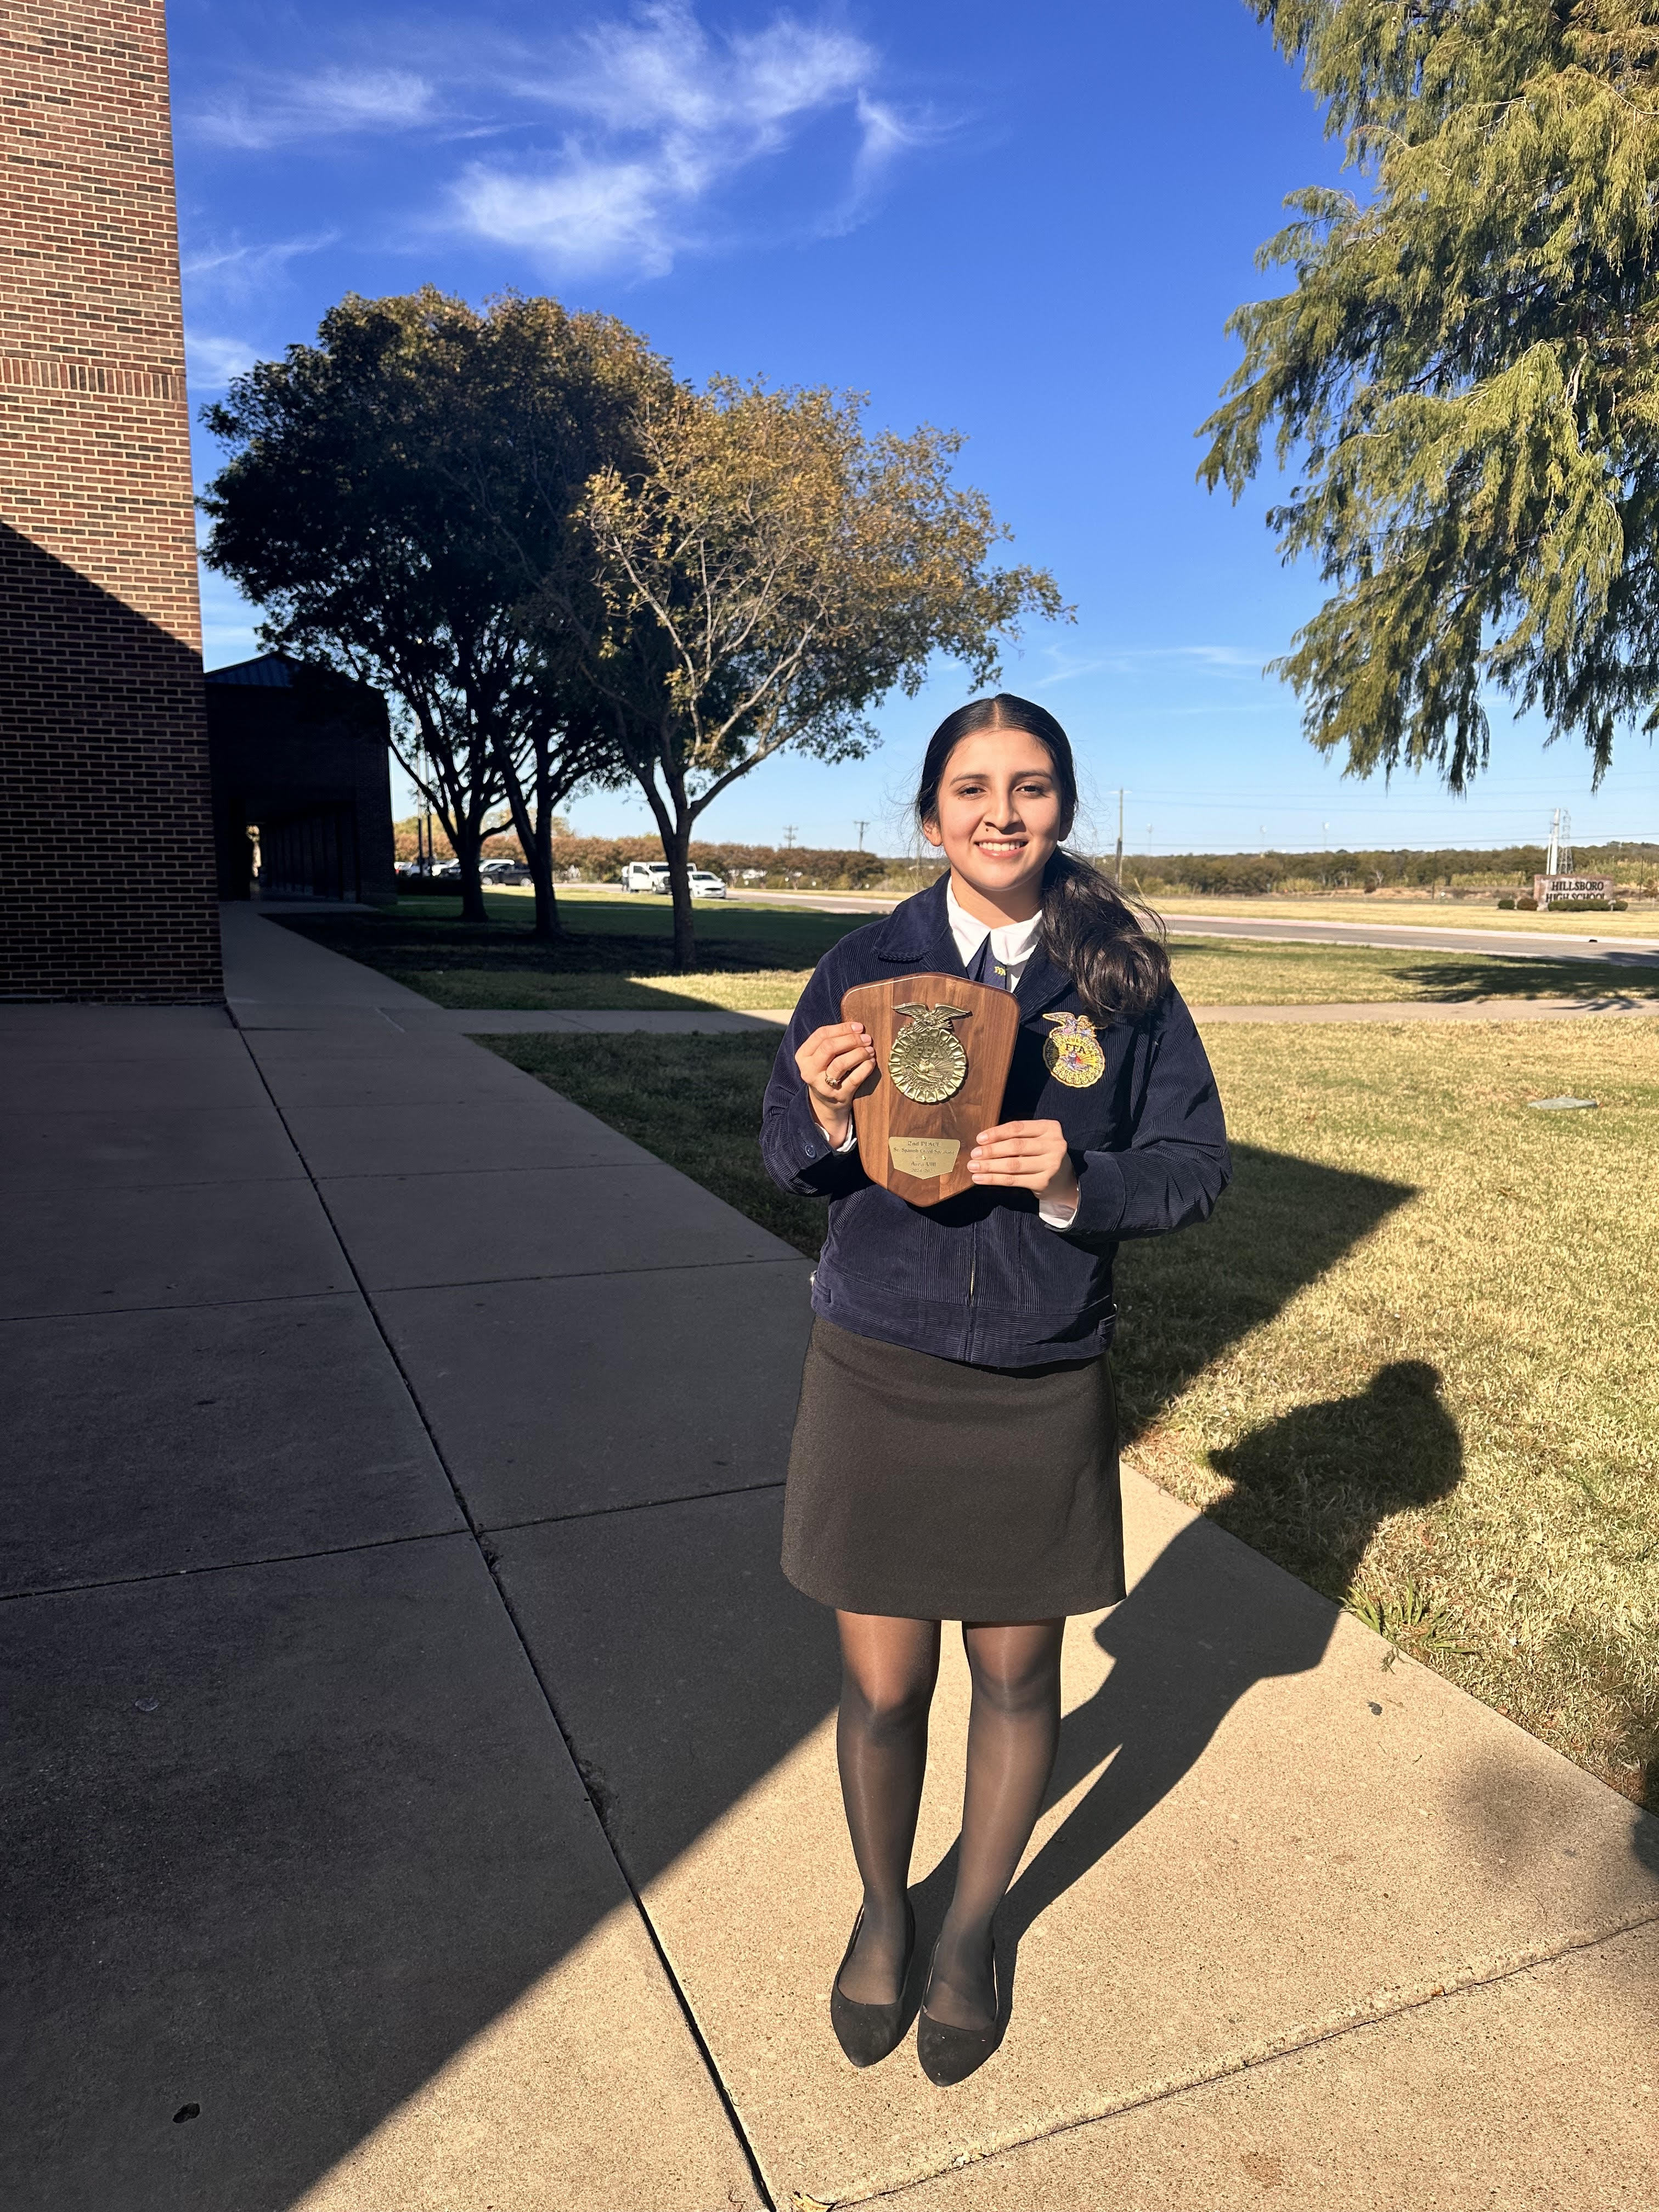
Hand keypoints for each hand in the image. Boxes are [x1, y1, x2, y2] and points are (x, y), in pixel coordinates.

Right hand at [796, 1020, 876, 1143]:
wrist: (827, 1104)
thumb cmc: (828, 1071)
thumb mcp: (822, 1057)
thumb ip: (834, 1041)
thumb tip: (858, 1029)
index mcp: (803, 1056)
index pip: (821, 1035)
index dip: (842, 1028)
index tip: (859, 1027)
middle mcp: (808, 1071)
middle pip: (829, 1047)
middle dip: (851, 1040)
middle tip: (867, 1039)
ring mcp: (822, 1085)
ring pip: (840, 1063)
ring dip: (859, 1053)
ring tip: (870, 1050)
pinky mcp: (838, 1096)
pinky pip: (854, 1079)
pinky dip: (865, 1068)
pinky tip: (871, 1062)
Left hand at [969, 1119, 1078, 1213]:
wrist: (1063, 1180)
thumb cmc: (1042, 1154)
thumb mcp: (1036, 1139)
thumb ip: (1016, 1136)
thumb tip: (983, 1141)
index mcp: (1050, 1128)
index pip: (1018, 1127)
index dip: (997, 1133)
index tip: (980, 1138)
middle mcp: (1054, 1145)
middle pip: (1015, 1146)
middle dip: (991, 1150)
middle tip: (974, 1154)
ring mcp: (1051, 1165)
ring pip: (1013, 1165)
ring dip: (989, 1166)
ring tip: (973, 1166)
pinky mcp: (1043, 1182)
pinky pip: (1013, 1180)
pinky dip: (994, 1179)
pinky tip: (980, 1178)